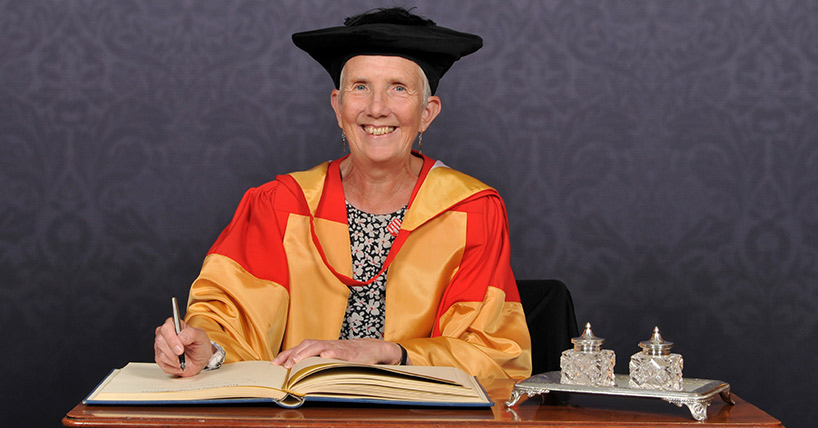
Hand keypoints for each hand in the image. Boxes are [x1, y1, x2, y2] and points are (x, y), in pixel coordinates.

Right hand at [154, 317, 213, 376]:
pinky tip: (181, 365)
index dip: (172, 339)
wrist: (200, 358)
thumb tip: (182, 336)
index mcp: (174, 325)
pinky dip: (174, 368)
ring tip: (186, 362)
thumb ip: (192, 333)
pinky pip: (162, 365)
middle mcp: (164, 334)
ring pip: (161, 355)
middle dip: (173, 353)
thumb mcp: (201, 337)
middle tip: (184, 358)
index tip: (180, 350)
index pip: (166, 328)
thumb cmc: (199, 345)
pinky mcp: (159, 358)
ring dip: (175, 362)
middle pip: (160, 342)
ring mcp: (160, 347)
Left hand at [271, 338, 403, 368]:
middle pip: (306, 345)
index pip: (300, 348)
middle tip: (284, 365)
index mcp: (321, 347)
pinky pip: (339, 351)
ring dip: (306, 353)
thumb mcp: (332, 359)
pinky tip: (325, 356)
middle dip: (293, 354)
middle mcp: (327, 345)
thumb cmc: (350, 356)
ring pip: (319, 346)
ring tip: (296, 361)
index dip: (286, 354)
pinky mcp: (349, 352)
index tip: (274, 363)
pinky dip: (331, 352)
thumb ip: (317, 363)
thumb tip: (299, 374)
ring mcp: (338, 347)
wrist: (371, 349)